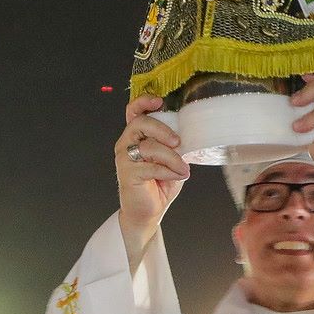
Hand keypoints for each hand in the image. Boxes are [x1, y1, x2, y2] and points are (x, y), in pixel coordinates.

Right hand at [114, 95, 187, 262]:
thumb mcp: (171, 160)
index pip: (133, 112)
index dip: (143, 102)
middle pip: (140, 123)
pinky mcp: (127, 174)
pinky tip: (176, 177)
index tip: (159, 102)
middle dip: (162, 130)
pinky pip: (151, 166)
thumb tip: (188, 135)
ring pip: (149, 147)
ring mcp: (124, 159)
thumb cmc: (158, 184)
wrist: (147, 212)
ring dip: (172, 158)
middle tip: (178, 142)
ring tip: (183, 168)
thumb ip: (174, 146)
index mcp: (136, 136)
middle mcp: (126, 144)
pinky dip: (168, 171)